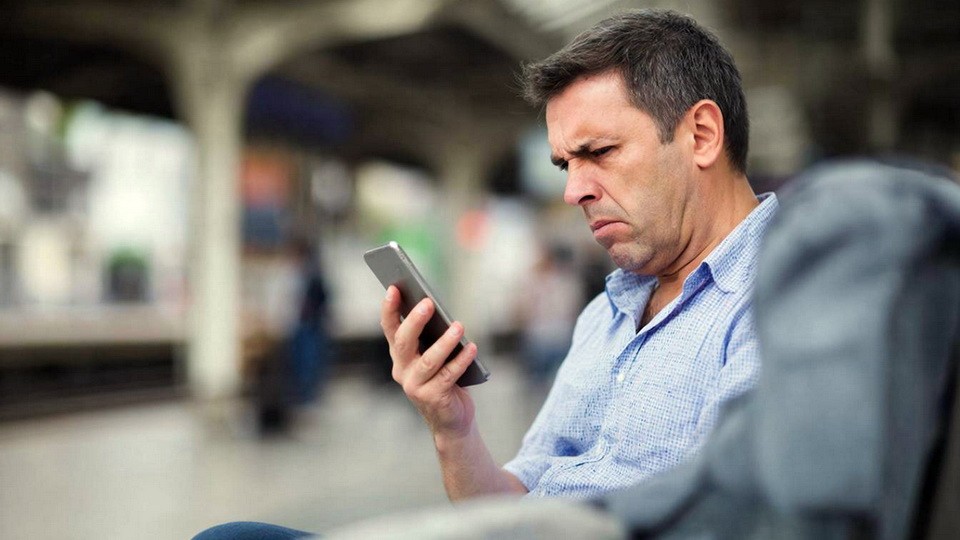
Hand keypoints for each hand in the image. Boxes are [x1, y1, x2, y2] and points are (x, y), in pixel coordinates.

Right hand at [380, 285, 478, 436]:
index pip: (390, 329)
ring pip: (428, 360)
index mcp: (400, 356)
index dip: (389, 309)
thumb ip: (432, 338)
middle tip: (428, 303)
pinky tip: (472, 348)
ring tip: (459, 326)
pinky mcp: (432, 398)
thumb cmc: (445, 380)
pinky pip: (449, 375)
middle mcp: (402, 370)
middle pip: (404, 342)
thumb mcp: (435, 357)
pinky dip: (461, 360)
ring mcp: (415, 386)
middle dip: (414, 321)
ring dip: (445, 342)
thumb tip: (439, 311)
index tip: (393, 288)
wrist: (451, 421)